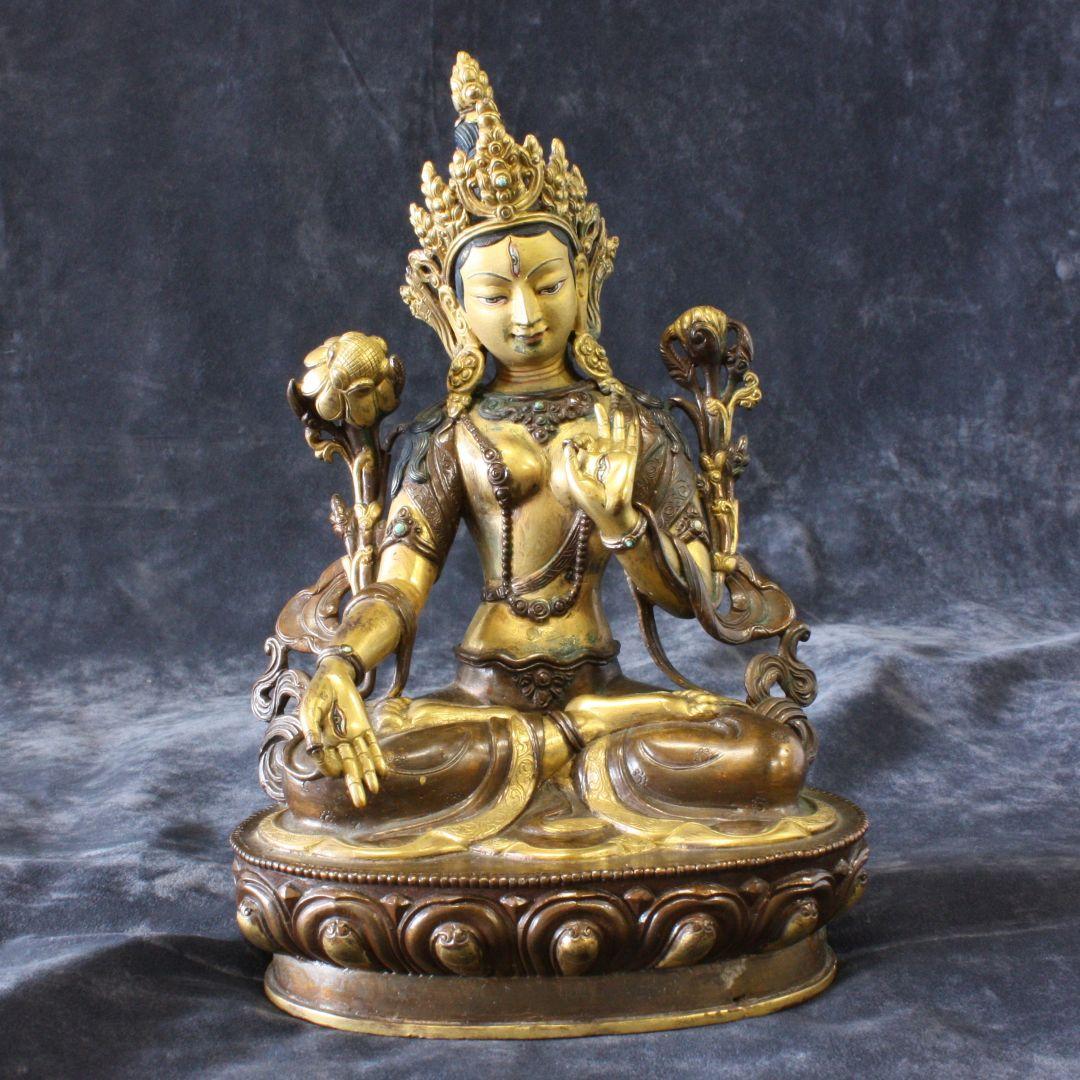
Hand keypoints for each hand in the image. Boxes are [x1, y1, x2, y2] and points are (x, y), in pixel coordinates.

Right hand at [299, 657, 385, 807]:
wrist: (333, 676)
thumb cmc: (317, 695)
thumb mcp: (309, 711)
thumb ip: (312, 730)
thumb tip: (313, 750)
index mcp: (321, 744)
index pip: (327, 764)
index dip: (329, 768)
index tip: (332, 770)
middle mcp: (338, 745)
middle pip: (348, 769)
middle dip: (354, 786)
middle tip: (360, 804)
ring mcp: (352, 737)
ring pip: (362, 760)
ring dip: (368, 775)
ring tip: (374, 789)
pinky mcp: (364, 727)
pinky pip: (372, 745)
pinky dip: (377, 757)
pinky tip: (383, 771)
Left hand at [562, 398, 639, 538]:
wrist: (608, 510)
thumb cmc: (589, 499)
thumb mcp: (575, 480)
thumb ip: (571, 462)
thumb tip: (568, 444)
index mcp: (589, 460)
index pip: (586, 441)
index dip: (582, 437)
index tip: (579, 441)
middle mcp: (603, 456)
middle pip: (603, 432)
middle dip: (602, 419)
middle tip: (598, 405)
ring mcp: (617, 457)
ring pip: (618, 435)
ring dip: (618, 423)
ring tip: (618, 410)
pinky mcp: (628, 460)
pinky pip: (632, 443)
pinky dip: (633, 432)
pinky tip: (634, 422)